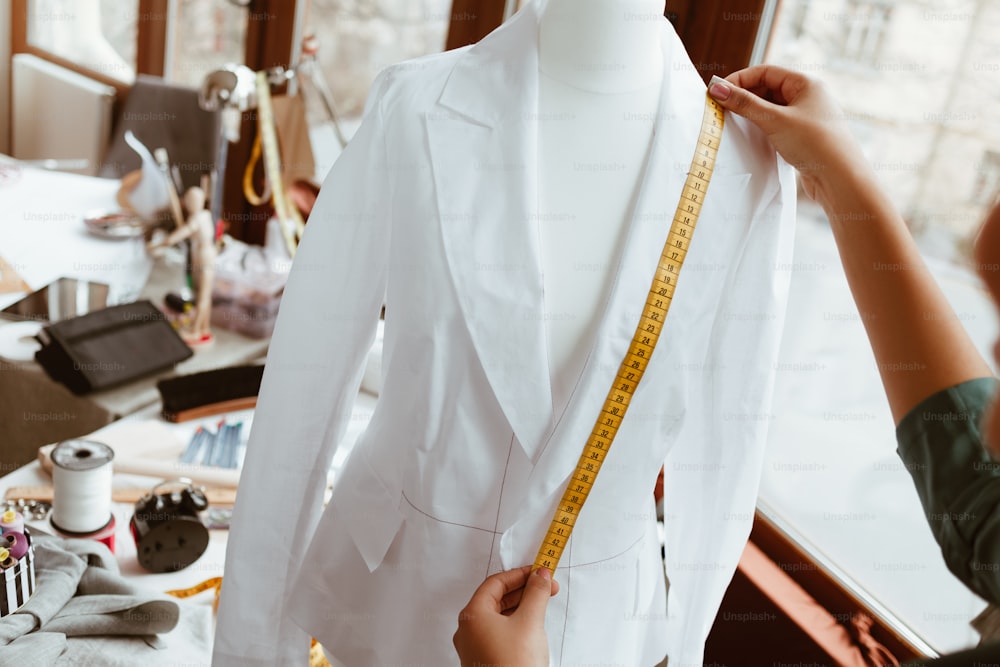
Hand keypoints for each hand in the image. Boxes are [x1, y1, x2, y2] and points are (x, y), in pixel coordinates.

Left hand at [453, 566, 558, 666]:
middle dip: (523, 590)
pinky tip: (531, 625)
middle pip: (496, 598)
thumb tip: (539, 576)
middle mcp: (468, 630)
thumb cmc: (513, 665)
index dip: (519, 574)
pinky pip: (498, 633)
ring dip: (521, 606)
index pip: (495, 582)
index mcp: (472, 615)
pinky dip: (515, 623)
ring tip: (542, 603)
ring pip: (498, 616)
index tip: (538, 571)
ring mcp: (474, 647)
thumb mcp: (530, 621)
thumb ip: (536, 593)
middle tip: (545, 586)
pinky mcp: (484, 661)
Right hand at [708, 65, 869, 205]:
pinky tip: (751, 136)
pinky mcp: (802, 136)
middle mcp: (807, 96)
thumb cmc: (816, 144)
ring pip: (770, 107)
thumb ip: (744, 104)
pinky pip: (776, 124)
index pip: (765, 71)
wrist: (840, 178)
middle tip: (722, 108)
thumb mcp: (775, 120)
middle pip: (767, 88)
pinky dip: (761, 127)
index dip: (740, 79)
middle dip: (744, 96)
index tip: (718, 91)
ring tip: (733, 122)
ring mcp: (805, 116)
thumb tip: (718, 89)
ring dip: (751, 113)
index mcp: (806, 83)